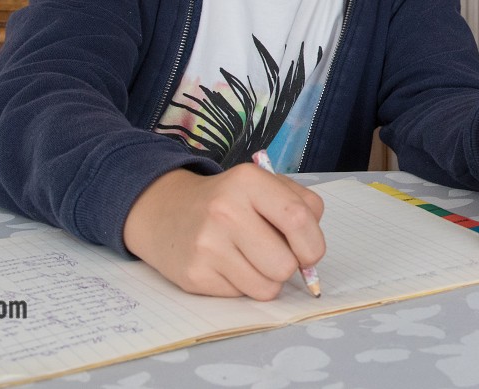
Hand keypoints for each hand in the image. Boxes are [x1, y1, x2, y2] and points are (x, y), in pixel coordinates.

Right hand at [123, 165, 324, 298]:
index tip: (310, 251)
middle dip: (290, 266)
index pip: (298, 218)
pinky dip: (243, 285)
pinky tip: (228, 265)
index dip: (313, 243)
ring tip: (251, 258)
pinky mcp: (195, 275)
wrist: (165, 211)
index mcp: (248, 181)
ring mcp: (207, 245)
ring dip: (267, 279)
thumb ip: (300, 206)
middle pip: (285, 264)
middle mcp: (225, 211)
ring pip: (267, 288)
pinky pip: (242, 296)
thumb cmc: (230, 200)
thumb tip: (312, 253)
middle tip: (275, 253)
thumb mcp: (264, 185)